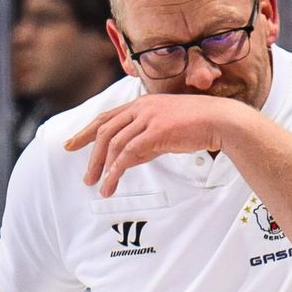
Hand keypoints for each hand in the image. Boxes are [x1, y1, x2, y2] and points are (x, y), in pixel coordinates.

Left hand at [64, 92, 258, 196]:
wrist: (220, 121)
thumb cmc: (197, 126)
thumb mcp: (165, 130)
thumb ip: (144, 141)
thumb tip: (126, 161)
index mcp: (141, 104)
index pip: (106, 117)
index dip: (86, 131)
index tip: (71, 144)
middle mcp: (141, 108)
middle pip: (105, 131)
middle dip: (91, 155)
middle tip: (86, 176)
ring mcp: (148, 118)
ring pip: (114, 143)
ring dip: (103, 167)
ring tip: (99, 186)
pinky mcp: (156, 132)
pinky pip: (128, 154)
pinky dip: (116, 171)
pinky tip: (111, 183)